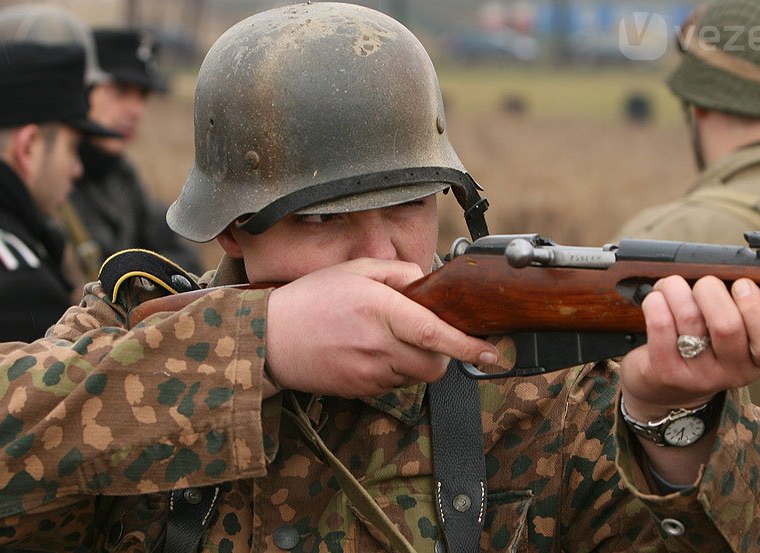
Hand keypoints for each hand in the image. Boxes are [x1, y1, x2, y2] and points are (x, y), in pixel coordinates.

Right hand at [264, 258, 498, 397]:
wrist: (268, 338)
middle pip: (434, 365)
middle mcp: (378, 345)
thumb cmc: (310, 300)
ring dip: (417, 362)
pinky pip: (394, 385)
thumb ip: (397, 272)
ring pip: (416, 376)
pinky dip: (395, 371)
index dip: (467, 346)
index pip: (434, 334)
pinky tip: (372, 352)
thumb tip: (427, 281)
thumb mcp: (354, 270)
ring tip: (390, 340)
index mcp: (379, 310)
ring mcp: (369, 372)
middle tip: (428, 337)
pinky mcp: (360, 390)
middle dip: (443, 355)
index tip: (491, 352)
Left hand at [619, 276, 759, 420]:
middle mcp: (732, 373)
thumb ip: (741, 308)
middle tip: (703, 284)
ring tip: (672, 286)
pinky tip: (656, 299)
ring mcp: (698, 375)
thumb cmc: (704, 346)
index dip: (756, 307)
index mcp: (759, 362)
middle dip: (710, 290)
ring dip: (677, 289)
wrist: (665, 389)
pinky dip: (657, 302)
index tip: (741, 285)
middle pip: (727, 325)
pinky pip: (661, 326)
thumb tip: (733, 271)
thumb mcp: (734, 335)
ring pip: (690, 318)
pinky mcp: (666, 372)